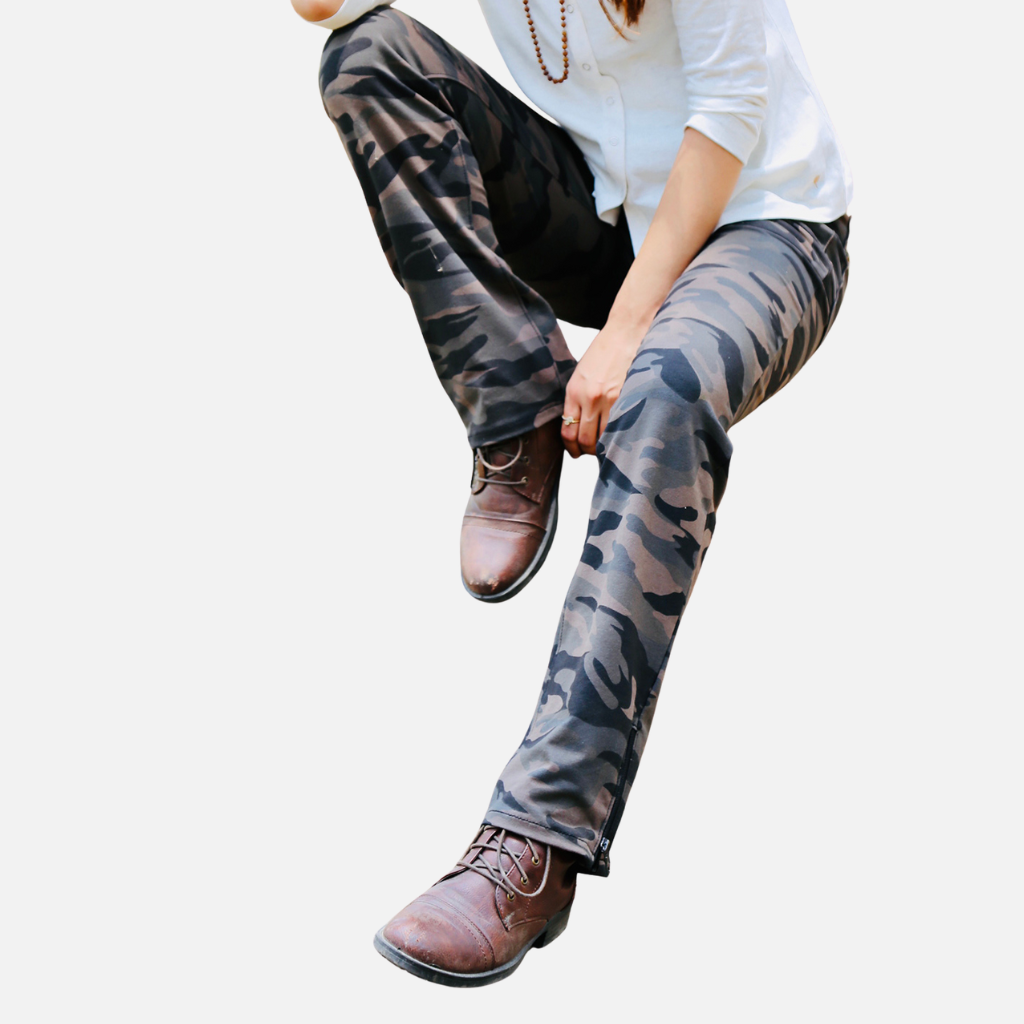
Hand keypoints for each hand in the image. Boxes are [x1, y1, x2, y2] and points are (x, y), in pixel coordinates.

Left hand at [561, 324, 644, 457]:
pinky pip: (620, 426)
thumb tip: (578, 426)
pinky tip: (621, 436)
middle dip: (587, 451)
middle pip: (585, 439)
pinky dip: (620, 436)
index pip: (567, 431)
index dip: (571, 447)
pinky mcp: (627, 397)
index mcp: (574, 391)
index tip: (575, 452)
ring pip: (604, 437)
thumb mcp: (581, 375)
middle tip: (591, 452)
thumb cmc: (603, 352)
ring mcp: (609, 399)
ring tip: (607, 446)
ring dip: (604, 446)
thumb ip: (577, 400)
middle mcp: (589, 398)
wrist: (624, 333)